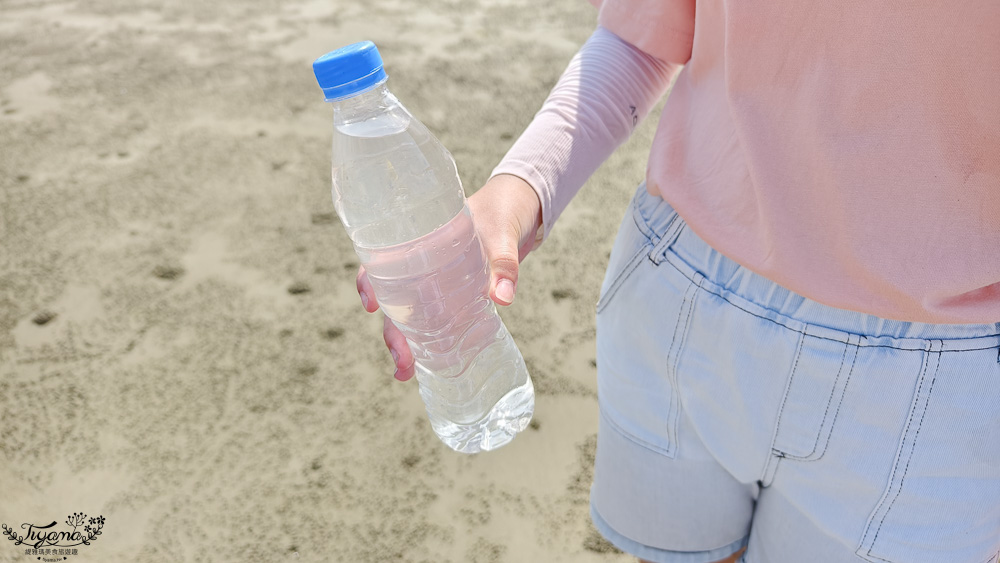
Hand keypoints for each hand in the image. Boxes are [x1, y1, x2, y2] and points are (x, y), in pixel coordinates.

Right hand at [356, 174, 542, 380]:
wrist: (522, 206)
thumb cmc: (503, 210)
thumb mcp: (503, 234)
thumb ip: (504, 264)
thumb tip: (502, 298)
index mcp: (421, 239)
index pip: (383, 260)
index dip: (370, 282)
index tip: (370, 304)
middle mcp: (422, 263)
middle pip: (395, 299)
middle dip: (392, 332)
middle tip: (401, 361)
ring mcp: (438, 280)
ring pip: (412, 313)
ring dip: (406, 342)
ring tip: (406, 371)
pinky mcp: (457, 292)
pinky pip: (438, 317)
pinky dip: (431, 339)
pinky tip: (430, 362)